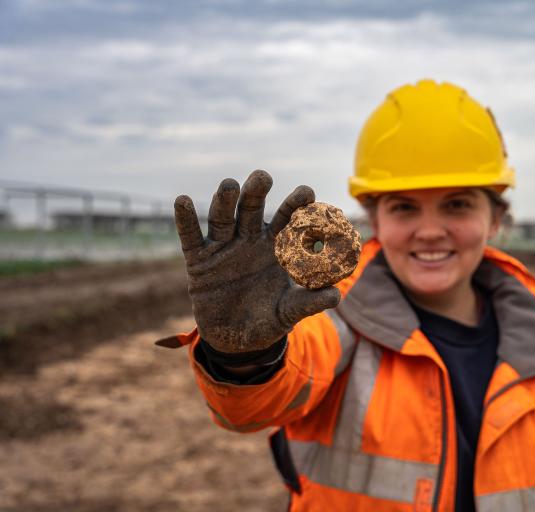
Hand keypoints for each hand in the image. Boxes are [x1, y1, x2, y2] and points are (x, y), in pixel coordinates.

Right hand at [174, 170, 340, 352]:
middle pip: (252, 209)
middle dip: (257, 192)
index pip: (287, 218)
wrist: (238, 341)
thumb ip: (310, 302)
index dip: (296, 204)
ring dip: (224, 200)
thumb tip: (336, 296)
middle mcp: (249, 240)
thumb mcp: (290, 312)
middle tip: (263, 178)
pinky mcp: (199, 262)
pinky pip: (191, 238)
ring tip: (229, 185)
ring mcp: (223, 248)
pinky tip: (182, 201)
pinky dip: (185, 220)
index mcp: (276, 246)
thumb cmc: (270, 319)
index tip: (307, 191)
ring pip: (222, 218)